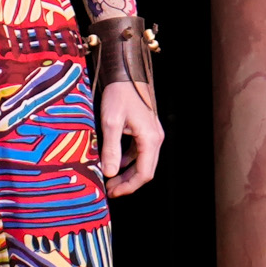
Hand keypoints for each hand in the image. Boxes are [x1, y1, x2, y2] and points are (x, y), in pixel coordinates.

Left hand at [98, 79, 162, 198]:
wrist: (126, 73)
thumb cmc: (119, 94)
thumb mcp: (111, 121)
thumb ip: (111, 148)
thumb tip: (110, 173)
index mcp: (150, 139)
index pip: (144, 173)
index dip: (129, 187)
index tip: (113, 192)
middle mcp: (155, 138)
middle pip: (145, 170)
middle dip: (128, 183)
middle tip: (109, 190)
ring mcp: (152, 134)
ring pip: (143, 162)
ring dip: (127, 173)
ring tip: (110, 180)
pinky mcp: (146, 130)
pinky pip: (139, 152)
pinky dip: (128, 161)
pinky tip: (114, 163)